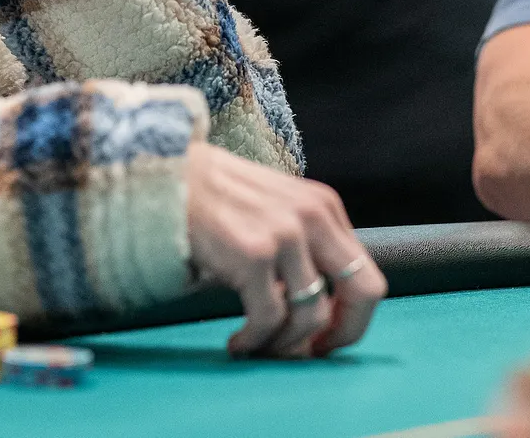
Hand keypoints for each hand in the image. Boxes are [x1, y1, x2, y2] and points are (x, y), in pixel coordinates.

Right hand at [185, 141, 385, 357]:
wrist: (164, 175)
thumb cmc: (212, 198)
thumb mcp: (274, 208)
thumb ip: (303, 244)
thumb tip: (316, 308)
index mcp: (324, 207)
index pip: (366, 274)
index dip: (353, 316)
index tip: (328, 338)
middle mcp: (313, 217)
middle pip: (363, 293)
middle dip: (343, 334)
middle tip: (311, 355)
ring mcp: (285, 235)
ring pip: (311, 315)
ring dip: (285, 344)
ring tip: (258, 348)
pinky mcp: (253, 255)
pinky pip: (268, 319)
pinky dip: (255, 341)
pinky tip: (238, 344)